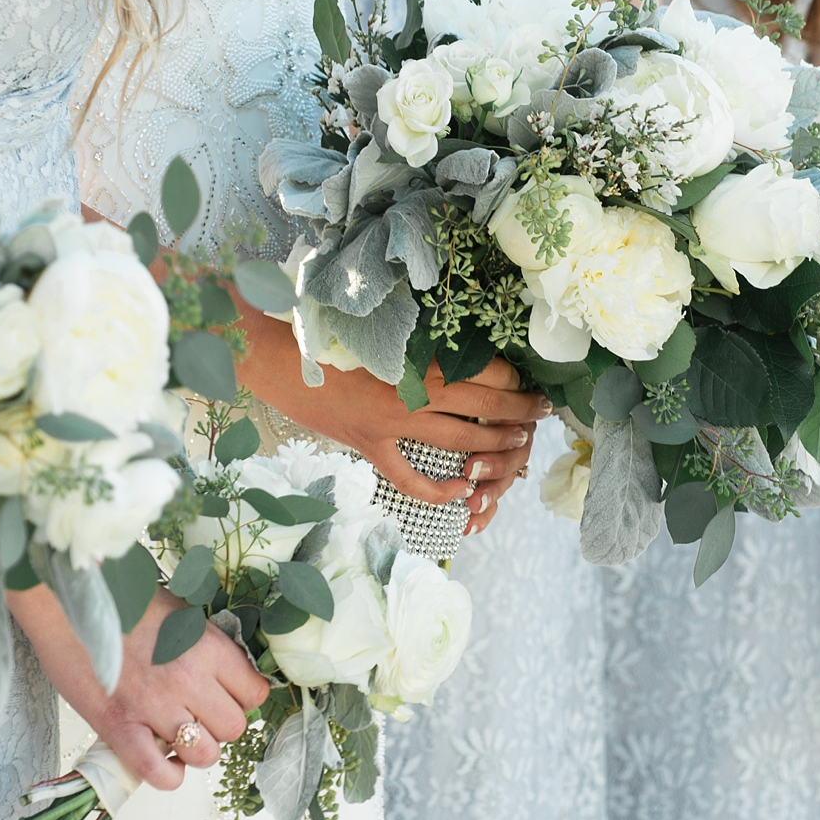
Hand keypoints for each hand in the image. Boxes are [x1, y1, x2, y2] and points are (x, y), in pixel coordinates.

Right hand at [239, 309, 544, 528]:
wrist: (276, 355)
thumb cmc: (327, 330)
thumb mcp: (382, 328)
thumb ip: (420, 338)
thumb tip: (457, 341)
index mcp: (417, 358)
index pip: (483, 371)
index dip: (513, 377)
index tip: (529, 378)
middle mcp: (411, 393)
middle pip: (482, 405)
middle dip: (519, 409)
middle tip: (543, 411)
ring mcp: (391, 425)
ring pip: (459, 441)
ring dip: (494, 444)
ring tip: (518, 443)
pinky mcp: (369, 447)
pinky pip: (411, 479)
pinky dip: (439, 490)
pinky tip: (462, 492)